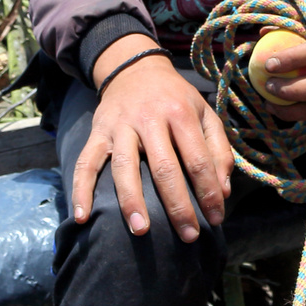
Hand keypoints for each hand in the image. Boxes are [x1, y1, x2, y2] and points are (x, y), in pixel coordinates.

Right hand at [71, 34, 234, 242]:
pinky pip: (86, 162)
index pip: (198, 159)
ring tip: (141, 231)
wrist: (136, 70)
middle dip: (177, 206)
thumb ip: (219, 150)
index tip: (216, 218)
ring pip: (124, 167)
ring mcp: (120, 126)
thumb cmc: (176, 99)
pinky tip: (83, 217)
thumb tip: (224, 191)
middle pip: (164, 167)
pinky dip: (81, 190)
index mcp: (181, 114)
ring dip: (132, 201)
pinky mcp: (97, 132)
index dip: (209, 191)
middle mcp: (149, 119)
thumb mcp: (205, 114)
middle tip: (189, 236)